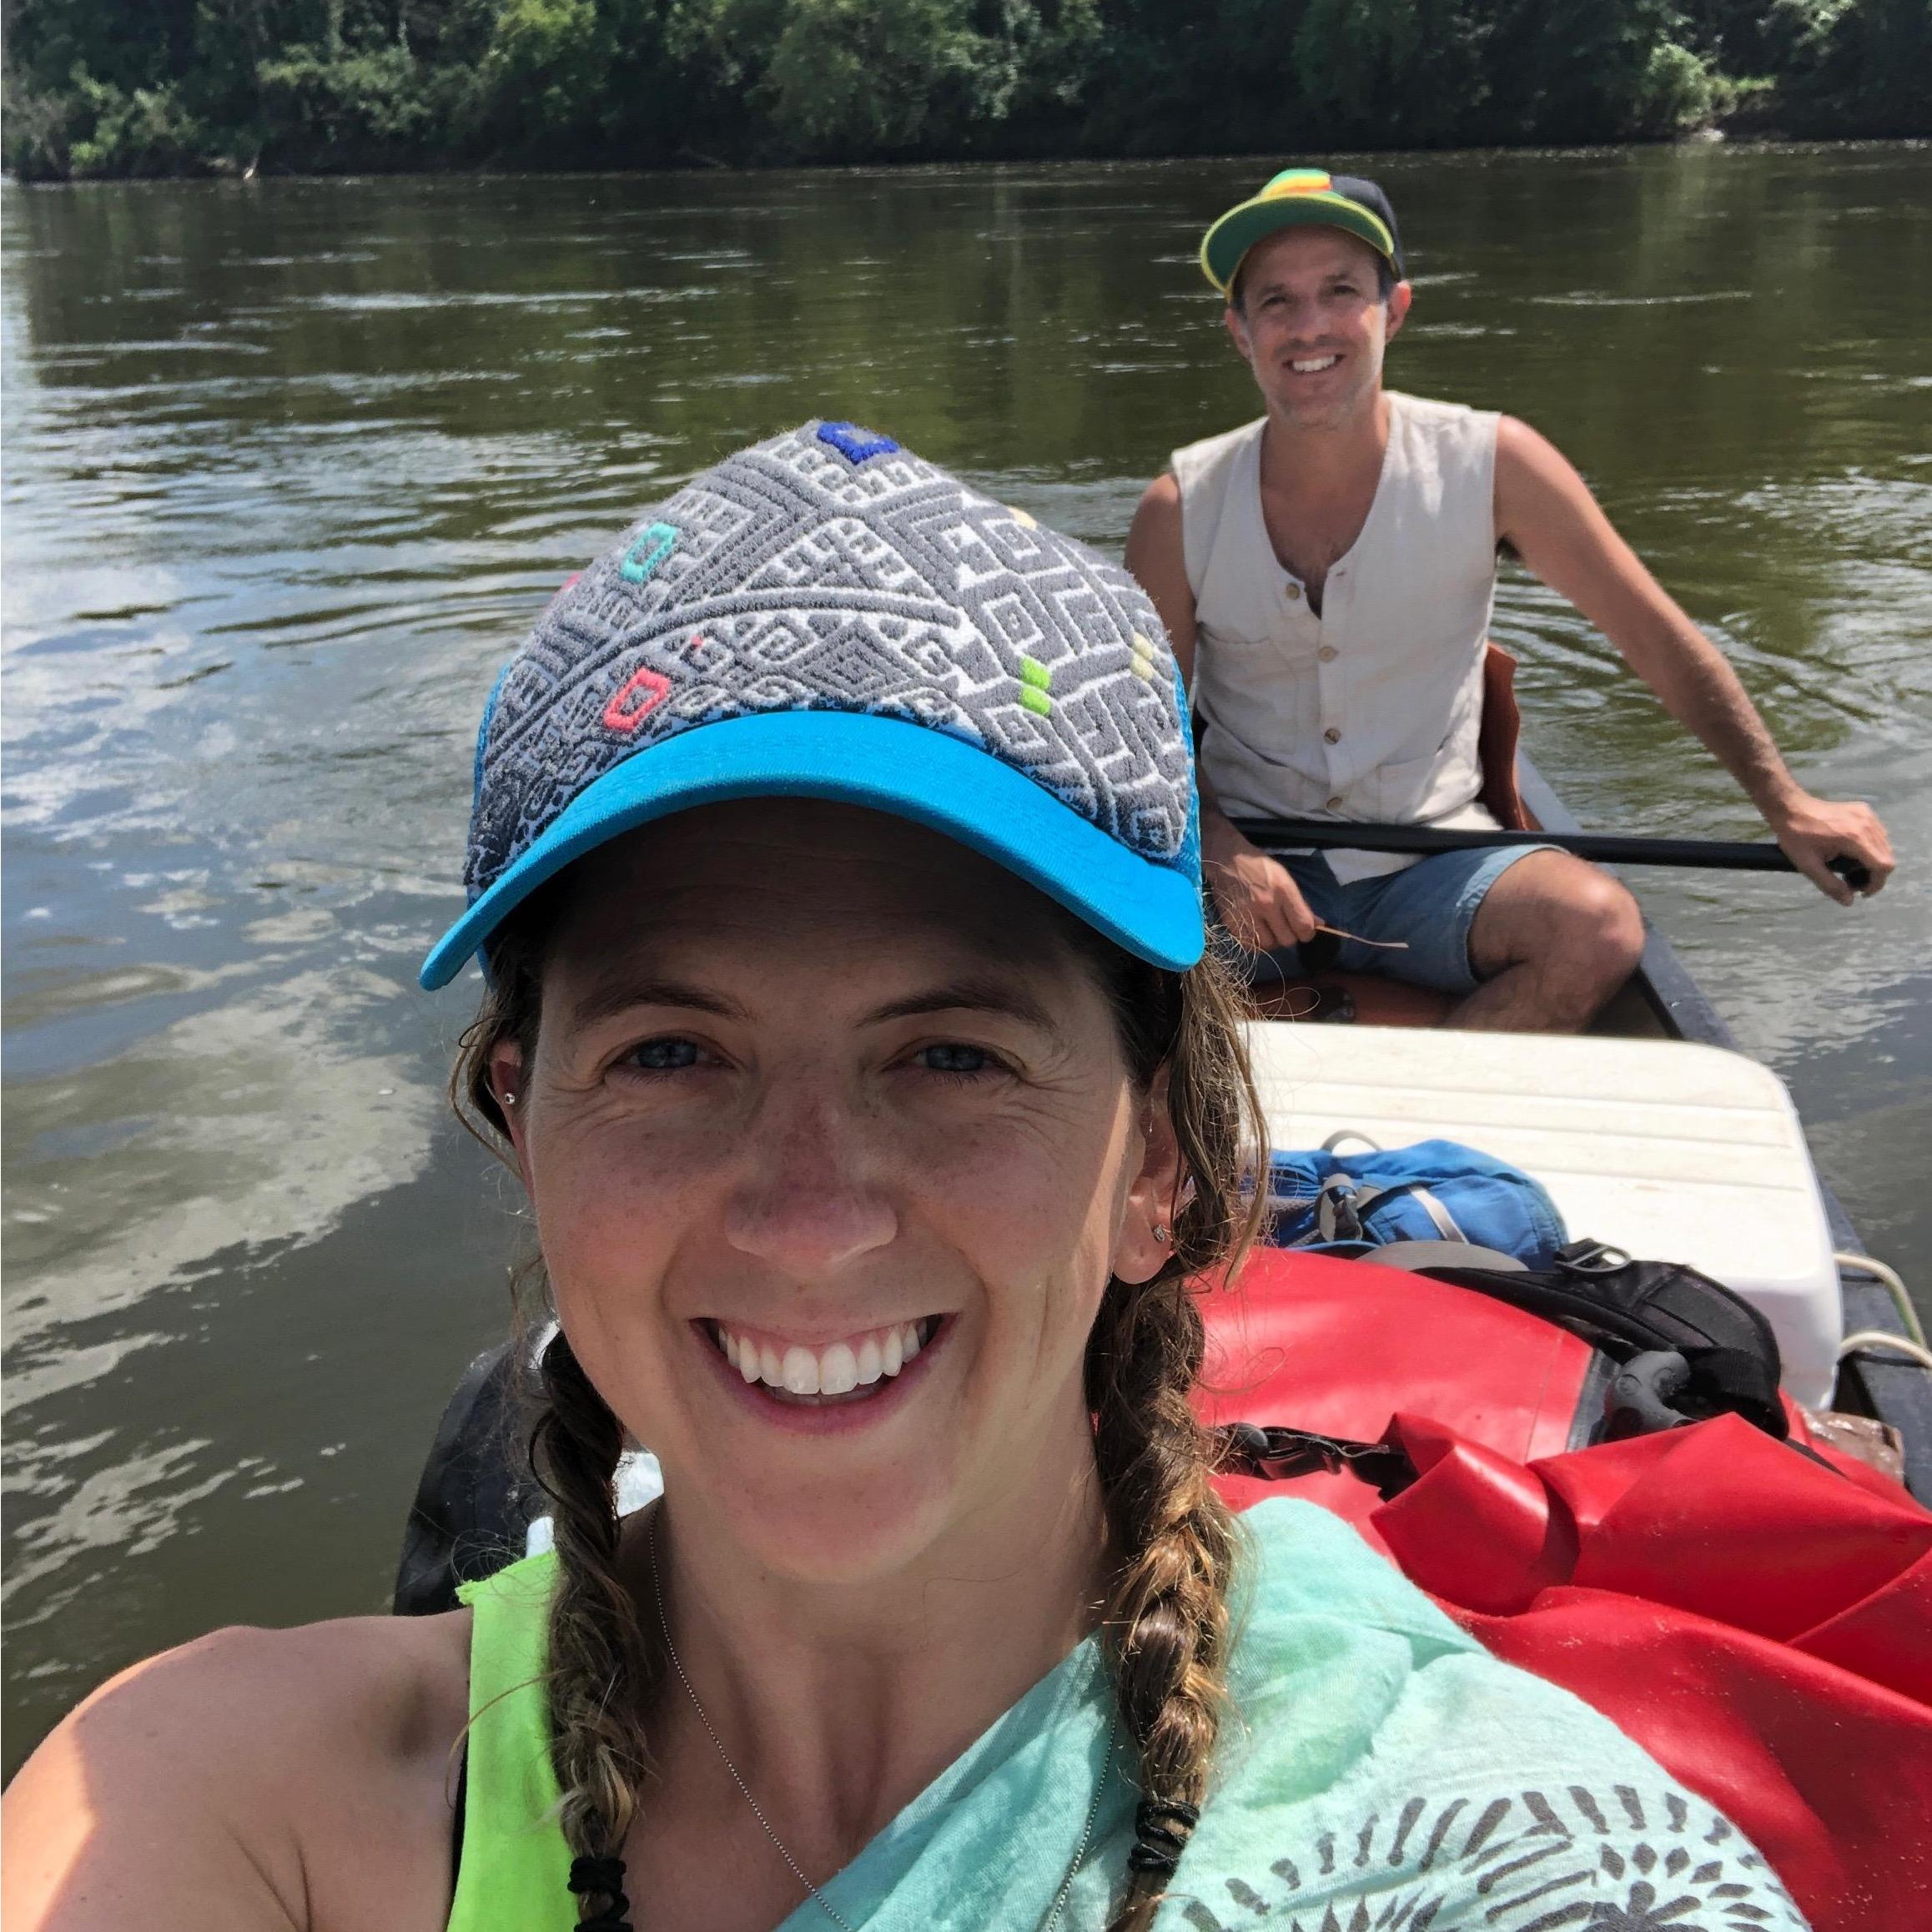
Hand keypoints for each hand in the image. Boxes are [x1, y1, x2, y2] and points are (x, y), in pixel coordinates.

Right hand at [1202, 816, 1319, 950]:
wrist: (1227, 859)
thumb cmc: (1260, 867)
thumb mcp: (1285, 879)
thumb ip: (1301, 904)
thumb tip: (1318, 924)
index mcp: (1283, 890)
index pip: (1303, 925)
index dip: (1307, 933)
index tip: (1303, 930)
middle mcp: (1266, 904)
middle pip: (1287, 939)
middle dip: (1289, 936)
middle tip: (1285, 928)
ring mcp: (1247, 914)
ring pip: (1268, 945)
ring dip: (1272, 941)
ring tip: (1270, 931)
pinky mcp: (1231, 921)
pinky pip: (1249, 945)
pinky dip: (1255, 943)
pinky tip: (1256, 932)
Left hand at [1767, 791, 1894, 904]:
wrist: (1791, 808)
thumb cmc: (1796, 837)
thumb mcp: (1808, 866)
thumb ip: (1830, 886)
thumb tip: (1849, 902)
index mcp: (1855, 838)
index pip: (1883, 866)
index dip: (1876, 883)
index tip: (1861, 892)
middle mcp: (1867, 825)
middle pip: (1887, 857)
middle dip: (1873, 874)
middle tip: (1852, 881)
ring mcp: (1867, 815)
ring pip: (1884, 846)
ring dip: (1873, 861)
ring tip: (1850, 868)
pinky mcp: (1864, 810)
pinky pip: (1877, 834)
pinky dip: (1871, 847)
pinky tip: (1852, 852)